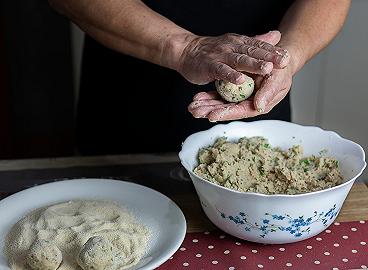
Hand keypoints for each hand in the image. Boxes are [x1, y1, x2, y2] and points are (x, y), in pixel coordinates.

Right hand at [175, 31, 289, 84]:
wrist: (186, 51)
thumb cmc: (212, 51)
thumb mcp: (235, 44)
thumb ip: (255, 41)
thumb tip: (277, 35)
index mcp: (239, 42)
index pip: (258, 45)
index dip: (273, 50)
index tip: (287, 56)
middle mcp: (231, 46)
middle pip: (252, 51)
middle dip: (269, 56)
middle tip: (283, 61)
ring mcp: (220, 56)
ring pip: (239, 60)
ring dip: (253, 65)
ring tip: (267, 69)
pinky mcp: (209, 66)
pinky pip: (222, 71)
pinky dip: (231, 76)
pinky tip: (241, 80)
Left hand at [188, 65, 292, 120]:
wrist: (279, 60)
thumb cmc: (281, 70)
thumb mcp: (278, 79)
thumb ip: (268, 93)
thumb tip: (258, 107)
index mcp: (259, 104)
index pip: (240, 110)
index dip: (226, 112)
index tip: (212, 115)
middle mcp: (248, 103)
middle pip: (227, 109)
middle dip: (210, 110)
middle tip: (195, 111)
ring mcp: (240, 97)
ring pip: (221, 103)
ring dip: (206, 105)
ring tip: (192, 108)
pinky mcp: (234, 91)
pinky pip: (219, 95)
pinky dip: (208, 97)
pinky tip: (197, 98)